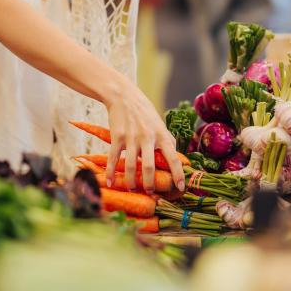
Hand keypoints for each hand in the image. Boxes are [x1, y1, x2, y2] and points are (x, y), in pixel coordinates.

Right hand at [104, 79, 184, 194]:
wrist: (123, 96)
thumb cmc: (144, 111)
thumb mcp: (160, 124)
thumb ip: (167, 140)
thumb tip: (177, 157)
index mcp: (161, 135)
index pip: (173, 158)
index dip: (178, 174)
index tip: (180, 187)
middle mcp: (148, 137)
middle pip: (150, 167)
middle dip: (150, 184)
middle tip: (151, 193)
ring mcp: (131, 138)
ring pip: (132, 165)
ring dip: (132, 181)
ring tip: (133, 189)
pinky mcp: (117, 137)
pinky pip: (114, 158)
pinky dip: (111, 172)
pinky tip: (110, 182)